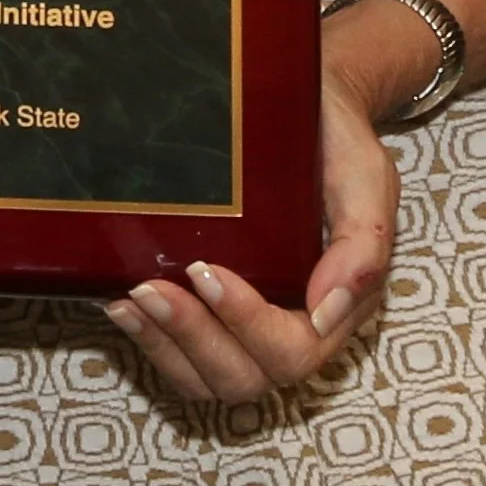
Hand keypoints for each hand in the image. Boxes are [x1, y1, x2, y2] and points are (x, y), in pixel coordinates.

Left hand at [105, 65, 398, 401]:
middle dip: (194, 339)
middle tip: (152, 288)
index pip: (294, 350)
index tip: (207, 271)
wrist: (312, 108)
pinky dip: (151, 340)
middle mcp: (293, 325)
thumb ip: (364, 241)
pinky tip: (120, 302)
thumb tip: (328, 310)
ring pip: (207, 377)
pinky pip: (184, 355)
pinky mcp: (215, 311)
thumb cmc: (337, 140)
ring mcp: (250, 323)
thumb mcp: (365, 175)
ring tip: (130, 299)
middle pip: (244, 376)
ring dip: (165, 346)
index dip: (247, 323)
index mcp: (334, 304)